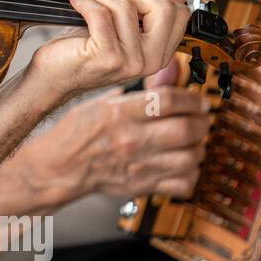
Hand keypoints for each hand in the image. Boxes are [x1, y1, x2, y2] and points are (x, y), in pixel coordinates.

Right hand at [22, 76, 210, 201]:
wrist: (59, 167)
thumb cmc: (76, 133)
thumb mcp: (101, 102)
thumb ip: (139, 92)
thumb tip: (168, 74)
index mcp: (119, 114)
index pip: (169, 101)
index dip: (192, 99)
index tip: (199, 101)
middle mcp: (131, 139)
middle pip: (186, 130)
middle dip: (202, 123)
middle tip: (202, 120)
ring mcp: (138, 165)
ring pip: (190, 157)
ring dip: (198, 148)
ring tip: (194, 142)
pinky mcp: (141, 186)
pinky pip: (182, 183)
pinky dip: (191, 174)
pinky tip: (184, 165)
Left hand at [27, 0, 190, 103]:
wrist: (51, 76)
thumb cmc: (83, 48)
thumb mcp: (122, 24)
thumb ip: (151, 7)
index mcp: (160, 53)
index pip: (179, 12)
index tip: (129, 5)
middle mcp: (151, 61)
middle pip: (164, 7)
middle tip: (110, 3)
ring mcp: (130, 61)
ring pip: (126, 6)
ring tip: (86, 2)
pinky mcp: (107, 56)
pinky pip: (101, 13)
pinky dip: (84, 1)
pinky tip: (75, 2)